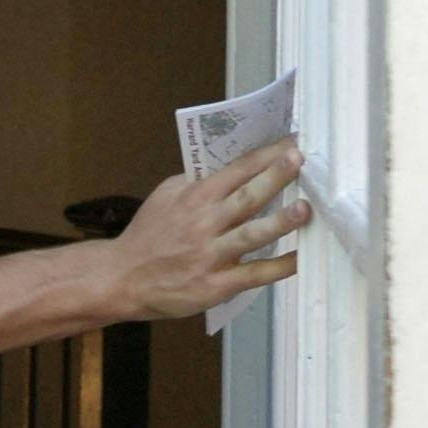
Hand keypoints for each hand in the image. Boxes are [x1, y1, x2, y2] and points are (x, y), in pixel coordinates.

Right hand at [113, 139, 310, 320]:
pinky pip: (252, 274)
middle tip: (301, 161)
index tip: (293, 142)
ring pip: (251, 235)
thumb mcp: (167, 196)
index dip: (267, 154)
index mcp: (194, 196)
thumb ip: (199, 182)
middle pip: (246, 197)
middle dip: (275, 177)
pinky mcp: (215, 285)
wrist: (122, 277)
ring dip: (280, 222)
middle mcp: (204, 223)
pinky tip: (299, 259)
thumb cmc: (149, 234)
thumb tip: (236, 167)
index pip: (237, 169)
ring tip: (305, 209)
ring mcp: (210, 255)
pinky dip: (277, 267)